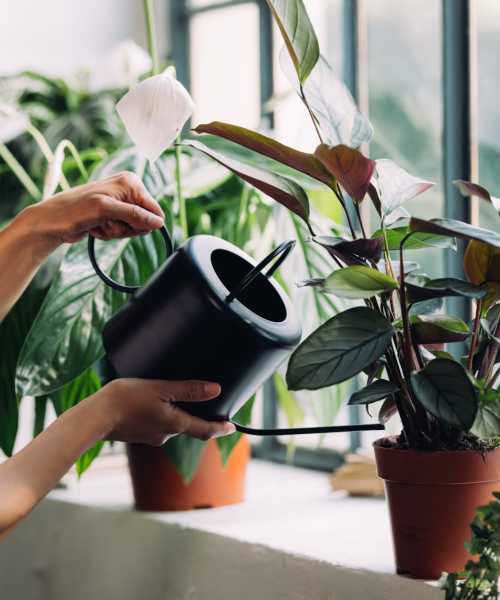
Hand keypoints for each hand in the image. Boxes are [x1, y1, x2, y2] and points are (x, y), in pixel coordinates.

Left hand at [21, 171, 164, 254]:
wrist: (52, 221)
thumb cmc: (74, 210)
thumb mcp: (107, 210)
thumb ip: (135, 215)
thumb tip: (159, 222)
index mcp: (130, 183)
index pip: (155, 210)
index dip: (143, 223)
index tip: (125, 223)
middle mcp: (127, 191)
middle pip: (144, 222)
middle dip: (125, 228)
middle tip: (107, 222)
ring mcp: (119, 204)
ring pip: (132, 229)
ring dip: (115, 232)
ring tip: (99, 223)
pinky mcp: (112, 215)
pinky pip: (121, 232)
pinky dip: (108, 234)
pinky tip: (95, 226)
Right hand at [93, 378, 234, 445]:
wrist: (94, 417)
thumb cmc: (126, 399)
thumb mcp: (161, 388)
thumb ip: (189, 390)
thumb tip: (216, 390)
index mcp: (174, 424)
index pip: (204, 430)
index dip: (220, 428)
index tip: (232, 428)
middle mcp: (165, 435)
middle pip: (188, 426)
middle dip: (197, 418)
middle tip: (206, 406)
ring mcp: (150, 437)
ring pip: (171, 425)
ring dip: (176, 415)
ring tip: (175, 398)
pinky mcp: (138, 435)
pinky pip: (156, 425)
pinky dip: (160, 416)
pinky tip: (152, 405)